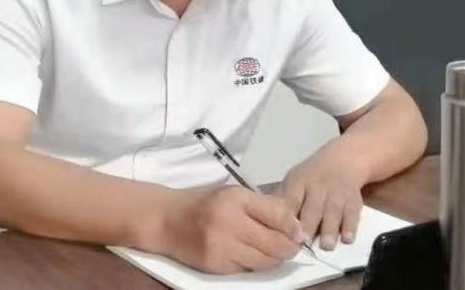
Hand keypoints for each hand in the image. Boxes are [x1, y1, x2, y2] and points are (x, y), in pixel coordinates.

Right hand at [154, 185, 305, 273]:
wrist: (166, 219)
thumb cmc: (203, 203)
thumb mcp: (233, 194)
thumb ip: (263, 206)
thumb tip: (294, 225)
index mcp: (235, 199)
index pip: (276, 216)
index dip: (293, 227)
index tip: (298, 233)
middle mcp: (229, 223)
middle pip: (275, 244)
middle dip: (289, 248)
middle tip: (292, 246)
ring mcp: (221, 247)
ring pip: (264, 262)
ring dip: (275, 259)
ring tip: (274, 251)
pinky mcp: (215, 266)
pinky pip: (247, 270)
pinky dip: (254, 265)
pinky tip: (251, 255)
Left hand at [276, 147, 366, 250]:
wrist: (342, 160)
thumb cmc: (311, 177)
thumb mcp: (295, 180)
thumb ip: (283, 199)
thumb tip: (265, 219)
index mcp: (299, 181)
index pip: (292, 199)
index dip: (288, 215)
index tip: (285, 232)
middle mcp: (318, 186)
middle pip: (313, 207)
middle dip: (309, 224)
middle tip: (303, 242)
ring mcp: (337, 193)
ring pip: (333, 212)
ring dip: (330, 229)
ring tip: (326, 246)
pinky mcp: (353, 201)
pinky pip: (353, 214)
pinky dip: (351, 227)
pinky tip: (347, 239)